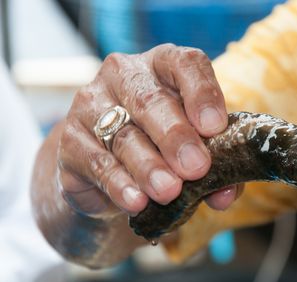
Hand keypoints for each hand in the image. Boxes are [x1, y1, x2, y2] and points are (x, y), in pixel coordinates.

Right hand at [58, 44, 241, 218]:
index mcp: (165, 66)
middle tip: (196, 167)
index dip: (202, 93)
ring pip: (123, 135)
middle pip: (151, 101)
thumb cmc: (166, 150)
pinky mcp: (70, 140)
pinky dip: (119, 184)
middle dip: (176, 137)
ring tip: (169, 192)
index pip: (185, 64)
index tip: (215, 127)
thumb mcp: (196, 151)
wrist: (112, 171)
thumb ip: (216, 169)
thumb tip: (224, 194)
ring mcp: (92, 104)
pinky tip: (136, 201)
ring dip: (149, 167)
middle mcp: (125, 75)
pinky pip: (97, 162)